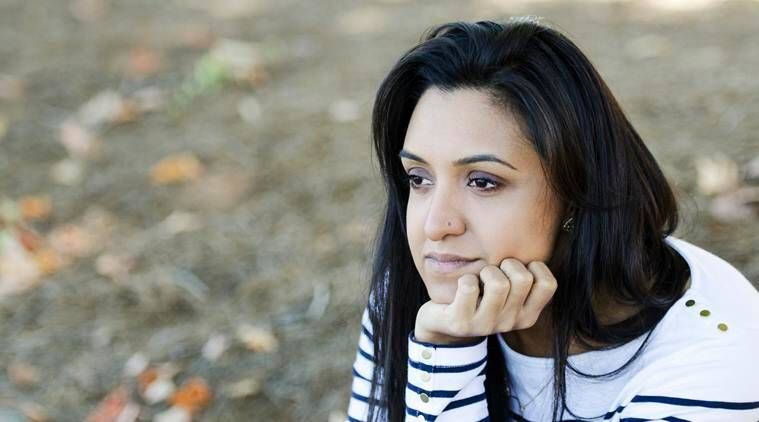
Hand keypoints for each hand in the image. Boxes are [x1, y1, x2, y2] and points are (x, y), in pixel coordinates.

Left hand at [413, 259, 557, 344]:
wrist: (444, 325)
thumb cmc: (481, 297)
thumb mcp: (507, 292)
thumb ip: (522, 276)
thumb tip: (531, 238)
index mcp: (528, 315)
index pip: (548, 284)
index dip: (534, 267)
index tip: (516, 269)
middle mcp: (511, 323)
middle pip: (523, 279)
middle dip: (507, 264)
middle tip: (495, 270)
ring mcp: (486, 325)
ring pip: (499, 284)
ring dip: (486, 271)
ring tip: (479, 278)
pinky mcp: (462, 323)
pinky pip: (469, 287)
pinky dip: (465, 278)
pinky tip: (463, 286)